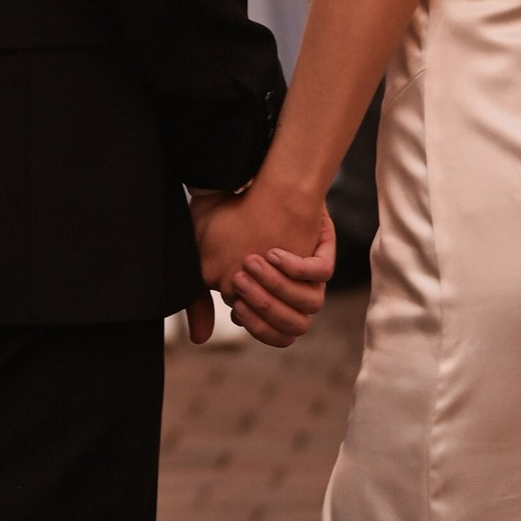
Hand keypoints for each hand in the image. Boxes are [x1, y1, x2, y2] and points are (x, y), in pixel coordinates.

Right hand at [194, 181, 333, 346]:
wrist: (254, 182)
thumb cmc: (225, 224)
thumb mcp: (203, 265)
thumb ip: (199, 303)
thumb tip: (201, 338)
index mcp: (272, 301)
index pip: (274, 334)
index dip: (256, 324)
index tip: (236, 304)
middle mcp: (295, 293)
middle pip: (294, 325)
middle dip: (267, 307)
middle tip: (240, 279)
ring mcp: (309, 274)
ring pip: (310, 303)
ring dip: (280, 287)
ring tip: (253, 261)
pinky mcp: (320, 250)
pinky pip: (321, 272)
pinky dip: (298, 267)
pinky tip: (274, 252)